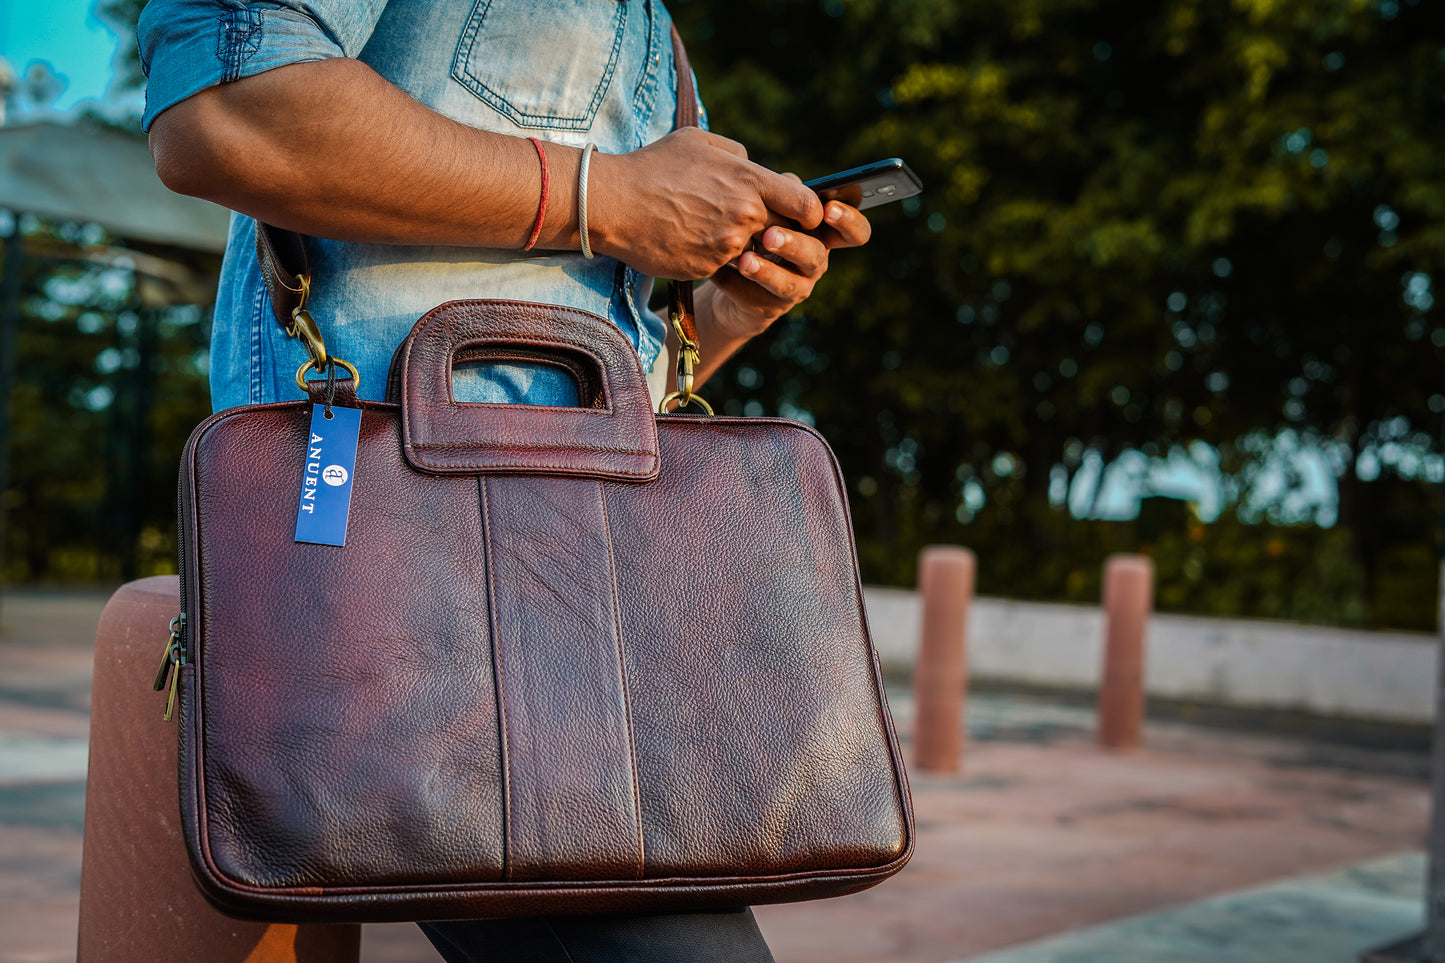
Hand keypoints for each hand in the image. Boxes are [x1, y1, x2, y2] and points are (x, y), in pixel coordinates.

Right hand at [588, 127, 824, 279]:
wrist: (613, 204)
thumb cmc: (652, 167)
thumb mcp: (698, 142)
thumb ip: (736, 153)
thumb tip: (752, 165)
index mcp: (749, 179)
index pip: (805, 204)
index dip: (809, 213)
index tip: (801, 215)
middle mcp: (745, 214)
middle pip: (781, 230)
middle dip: (771, 228)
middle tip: (746, 222)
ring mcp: (728, 245)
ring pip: (751, 249)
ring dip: (738, 243)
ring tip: (705, 226)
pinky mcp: (709, 268)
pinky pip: (723, 264)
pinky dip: (712, 256)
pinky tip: (687, 240)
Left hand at [706, 197, 872, 339]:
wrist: (728, 274)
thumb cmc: (756, 230)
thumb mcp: (769, 207)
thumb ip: (782, 193)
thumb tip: (787, 180)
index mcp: (822, 234)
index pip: (855, 231)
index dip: (849, 221)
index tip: (828, 210)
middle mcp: (814, 263)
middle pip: (817, 255)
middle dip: (794, 244)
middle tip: (770, 235)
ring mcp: (794, 289)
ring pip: (789, 284)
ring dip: (766, 270)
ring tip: (744, 260)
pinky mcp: (768, 309)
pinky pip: (756, 299)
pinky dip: (736, 284)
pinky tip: (719, 270)